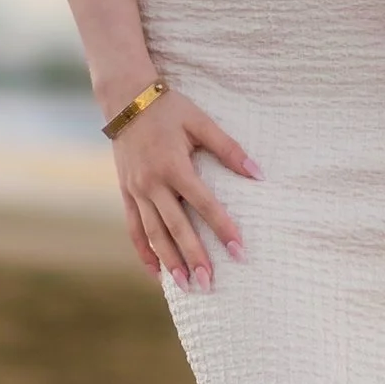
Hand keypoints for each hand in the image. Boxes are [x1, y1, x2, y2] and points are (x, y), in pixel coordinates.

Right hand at [110, 86, 257, 289]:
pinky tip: (156, 272)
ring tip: (186, 285)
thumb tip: (259, 174)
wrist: (125, 98)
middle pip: (177, 227)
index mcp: (174, 166)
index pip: (204, 205)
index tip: (239, 251)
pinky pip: (134, 228)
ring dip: (170, 261)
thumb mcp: (201, 122)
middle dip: (194, 257)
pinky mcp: (125, 192)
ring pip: (154, 233)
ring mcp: (136, 190)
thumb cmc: (169, 108)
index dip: (223, 228)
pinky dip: (144, 252)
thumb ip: (229, 149)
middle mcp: (152, 183)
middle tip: (209, 282)